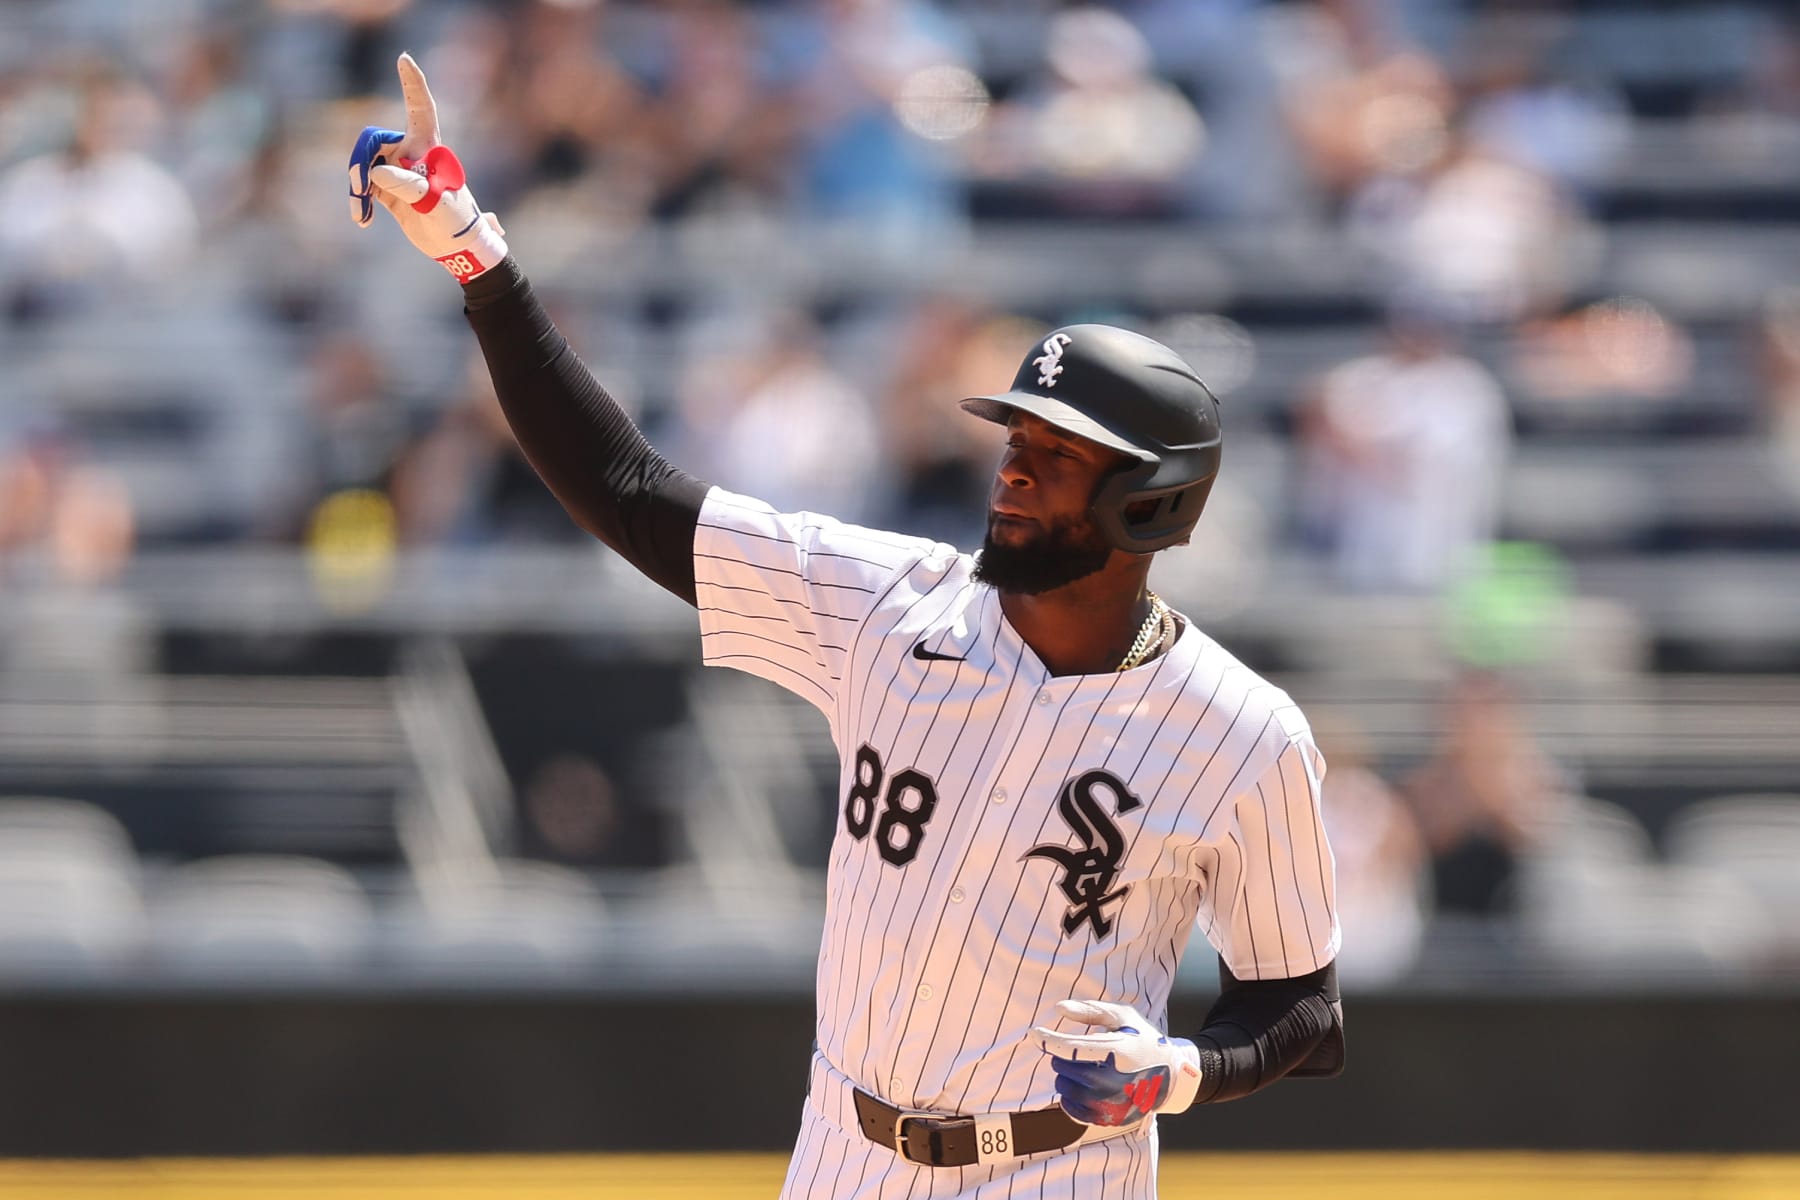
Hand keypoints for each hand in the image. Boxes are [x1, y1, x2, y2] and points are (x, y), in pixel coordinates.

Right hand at [347, 53, 507, 282]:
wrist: (456, 249)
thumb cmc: (456, 222)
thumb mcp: (436, 205)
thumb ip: (408, 186)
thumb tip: (377, 173)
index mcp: (430, 149)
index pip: (421, 110)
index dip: (413, 84)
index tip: (404, 58)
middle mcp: (412, 153)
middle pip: (374, 141)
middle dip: (360, 161)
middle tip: (360, 189)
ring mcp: (398, 170)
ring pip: (364, 164)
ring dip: (358, 187)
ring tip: (361, 213)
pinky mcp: (388, 190)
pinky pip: (364, 186)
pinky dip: (359, 201)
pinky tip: (361, 220)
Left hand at [1031, 999, 1201, 1125]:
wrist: (1171, 1078)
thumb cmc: (1144, 1041)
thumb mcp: (1123, 1016)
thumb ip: (1090, 1010)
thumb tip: (1057, 1009)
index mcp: (1116, 1051)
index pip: (1070, 1047)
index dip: (1047, 1039)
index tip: (1033, 1033)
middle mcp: (1111, 1080)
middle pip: (1063, 1067)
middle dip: (1061, 1055)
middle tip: (1076, 1050)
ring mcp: (1109, 1102)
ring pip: (1063, 1087)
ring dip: (1064, 1074)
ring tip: (1082, 1066)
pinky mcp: (1107, 1118)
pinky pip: (1070, 1108)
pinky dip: (1068, 1095)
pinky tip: (1079, 1085)